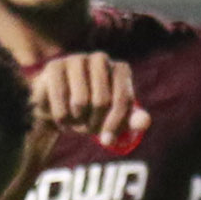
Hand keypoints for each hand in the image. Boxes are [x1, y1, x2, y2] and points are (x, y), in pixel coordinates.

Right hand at [25, 52, 149, 154]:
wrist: (59, 106)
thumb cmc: (93, 113)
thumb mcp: (115, 119)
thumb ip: (132, 121)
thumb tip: (145, 122)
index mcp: (120, 69)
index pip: (122, 100)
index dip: (115, 124)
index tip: (107, 140)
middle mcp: (101, 59)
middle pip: (101, 101)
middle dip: (94, 122)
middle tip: (88, 127)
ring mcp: (76, 59)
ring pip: (80, 102)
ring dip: (77, 121)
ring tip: (76, 119)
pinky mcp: (55, 67)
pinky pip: (60, 102)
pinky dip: (62, 119)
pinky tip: (62, 116)